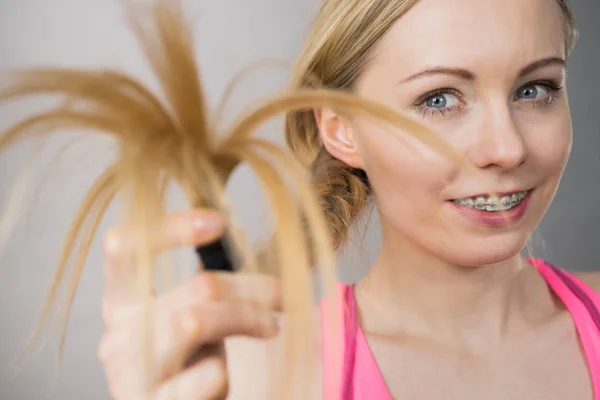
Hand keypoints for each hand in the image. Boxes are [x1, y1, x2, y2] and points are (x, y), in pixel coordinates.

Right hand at [97, 209, 280, 398]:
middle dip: (252, 285)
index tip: (219, 222)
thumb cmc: (185, 362)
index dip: (170, 227)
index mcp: (121, 303)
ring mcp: (131, 375)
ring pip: (196, 320)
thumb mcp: (184, 315)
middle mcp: (118, 335)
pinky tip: (223, 371)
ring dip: (247, 317)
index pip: (123, 246)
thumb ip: (202, 285)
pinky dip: (219, 371)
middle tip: (282, 292)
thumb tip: (240, 235)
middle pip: (198, 286)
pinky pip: (201, 378)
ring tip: (271, 325)